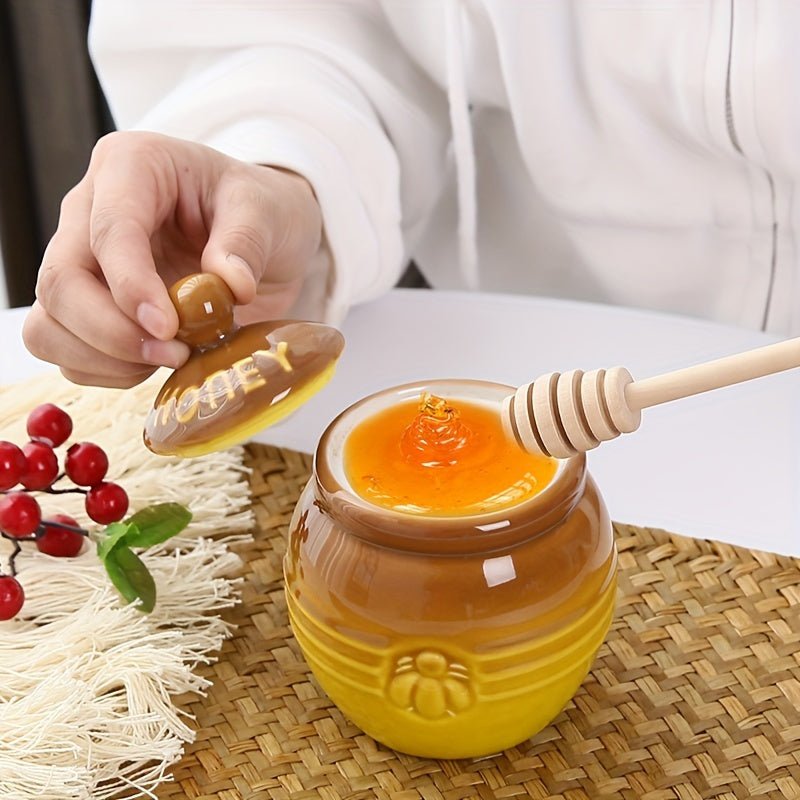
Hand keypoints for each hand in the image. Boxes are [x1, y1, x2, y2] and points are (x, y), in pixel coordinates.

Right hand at [23, 131, 322, 387]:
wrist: (262, 236)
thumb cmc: (257, 209)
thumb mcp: (266, 209)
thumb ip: (247, 241)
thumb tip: (231, 285)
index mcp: (131, 168)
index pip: (108, 230)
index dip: (131, 286)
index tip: (168, 327)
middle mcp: (90, 211)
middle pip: (61, 281)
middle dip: (111, 332)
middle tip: (174, 354)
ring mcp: (83, 260)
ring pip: (49, 321)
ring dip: (104, 358)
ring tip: (170, 358)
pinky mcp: (88, 304)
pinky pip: (68, 350)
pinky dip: (108, 371)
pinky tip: (156, 362)